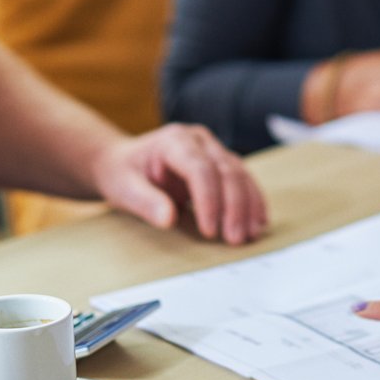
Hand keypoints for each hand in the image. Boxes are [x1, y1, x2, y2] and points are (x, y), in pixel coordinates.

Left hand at [94, 123, 268, 244]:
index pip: (200, 168)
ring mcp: (212, 149)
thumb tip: (167, 219)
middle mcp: (198, 140)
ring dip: (248, 206)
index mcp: (174, 141)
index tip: (210, 231)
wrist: (122, 161)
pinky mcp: (220, 163)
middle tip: (235, 239)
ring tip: (250, 234)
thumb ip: (145, 202)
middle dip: (234, 207)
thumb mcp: (123, 188)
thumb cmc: (122, 173)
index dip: (209, 200)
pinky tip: (257, 222)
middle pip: (227, 170)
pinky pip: (242, 180)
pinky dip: (251, 202)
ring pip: (240, 174)